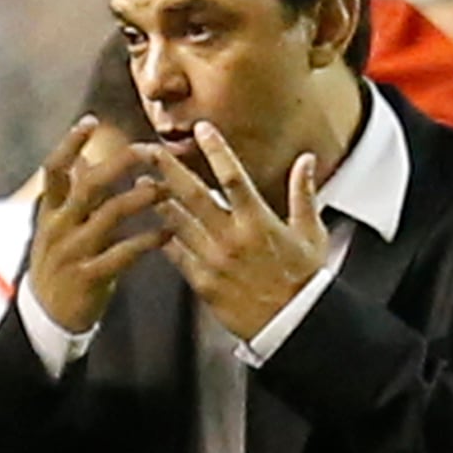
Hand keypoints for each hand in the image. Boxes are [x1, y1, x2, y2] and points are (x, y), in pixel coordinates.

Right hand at [26, 117, 169, 332]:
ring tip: (166, 187)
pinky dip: (148, 240)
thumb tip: (81, 158)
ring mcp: (72, 252)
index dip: (70, 143)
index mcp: (49, 212)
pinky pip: (123, 253)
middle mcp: (58, 228)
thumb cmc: (58, 266)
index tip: (91, 120)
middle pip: (89, 184)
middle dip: (121, 162)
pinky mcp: (89, 276)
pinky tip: (168, 233)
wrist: (45, 319)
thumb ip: (70, 197)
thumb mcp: (56, 229)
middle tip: (149, 150)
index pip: (54, 169)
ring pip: (110, 214)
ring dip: (142, 197)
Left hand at [153, 122, 328, 342]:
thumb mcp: (311, 233)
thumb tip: (306, 159)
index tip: (202, 128)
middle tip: (148, 150)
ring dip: (157, 200)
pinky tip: (148, 223)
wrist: (294, 324)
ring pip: (178, 223)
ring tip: (140, 181)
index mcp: (259, 221)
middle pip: (194, 196)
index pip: (234, 177)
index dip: (217, 151)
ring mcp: (214, 260)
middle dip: (169, 170)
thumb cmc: (304, 277)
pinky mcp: (202, 283)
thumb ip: (303, 194)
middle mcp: (232, 237)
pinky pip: (176, 255)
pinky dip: (162, 237)